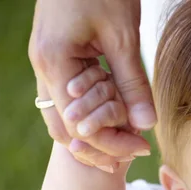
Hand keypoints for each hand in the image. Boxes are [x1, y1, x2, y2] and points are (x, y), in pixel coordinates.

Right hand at [28, 0, 152, 167]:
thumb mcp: (123, 37)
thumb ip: (132, 83)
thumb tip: (146, 125)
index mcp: (55, 64)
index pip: (80, 125)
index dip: (110, 143)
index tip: (141, 149)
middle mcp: (43, 68)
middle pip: (66, 128)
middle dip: (100, 144)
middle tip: (134, 152)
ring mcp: (46, 63)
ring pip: (63, 115)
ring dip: (94, 130)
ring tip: (127, 139)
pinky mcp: (57, 58)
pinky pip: (69, 97)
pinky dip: (90, 111)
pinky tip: (115, 115)